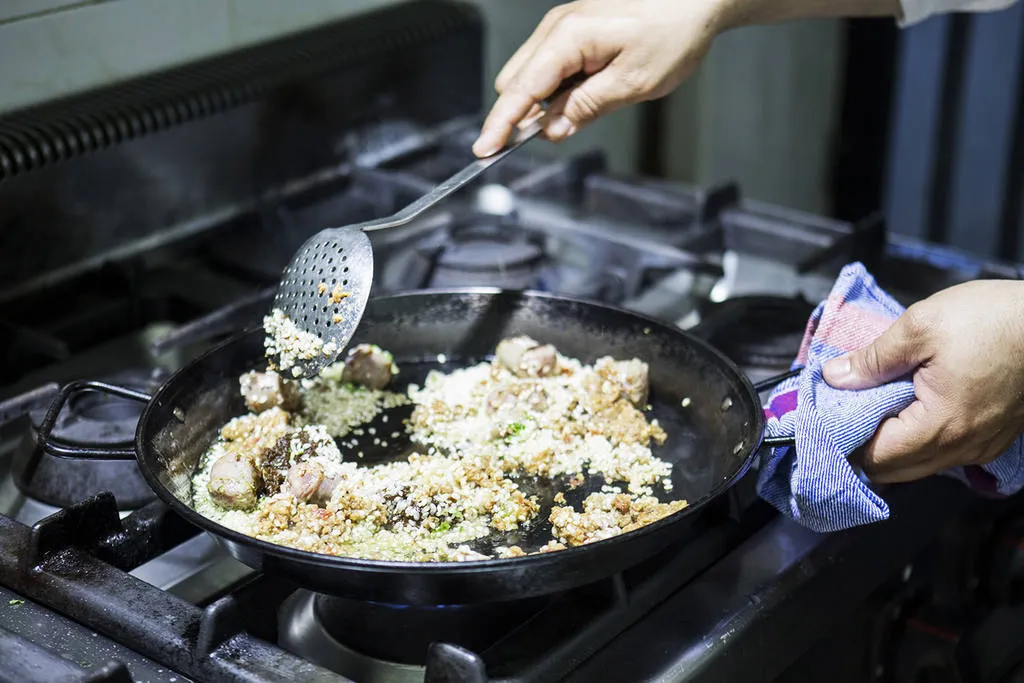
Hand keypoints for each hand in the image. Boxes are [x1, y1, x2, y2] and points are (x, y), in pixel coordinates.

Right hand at [472, 0, 726, 156]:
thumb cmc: (673, 30)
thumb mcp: (633, 83)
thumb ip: (586, 108)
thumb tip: (552, 129)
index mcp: (568, 37)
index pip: (520, 90)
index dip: (500, 124)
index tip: (484, 149)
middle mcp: (558, 28)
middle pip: (516, 82)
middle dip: (525, 114)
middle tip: (560, 131)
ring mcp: (564, 26)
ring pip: (531, 74)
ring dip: (546, 101)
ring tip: (592, 103)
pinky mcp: (575, 29)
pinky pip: (550, 65)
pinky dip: (559, 86)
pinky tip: (591, 90)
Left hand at [822, 280, 1023, 482]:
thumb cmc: (994, 319)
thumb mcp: (919, 327)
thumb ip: (871, 359)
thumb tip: (834, 378)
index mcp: (942, 427)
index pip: (875, 459)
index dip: (843, 441)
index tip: (823, 418)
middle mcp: (964, 448)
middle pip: (894, 470)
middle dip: (861, 446)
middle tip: (841, 413)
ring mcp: (982, 446)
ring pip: (918, 463)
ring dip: (888, 442)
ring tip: (870, 406)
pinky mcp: (992, 436)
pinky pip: (942, 451)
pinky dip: (915, 437)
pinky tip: (904, 407)